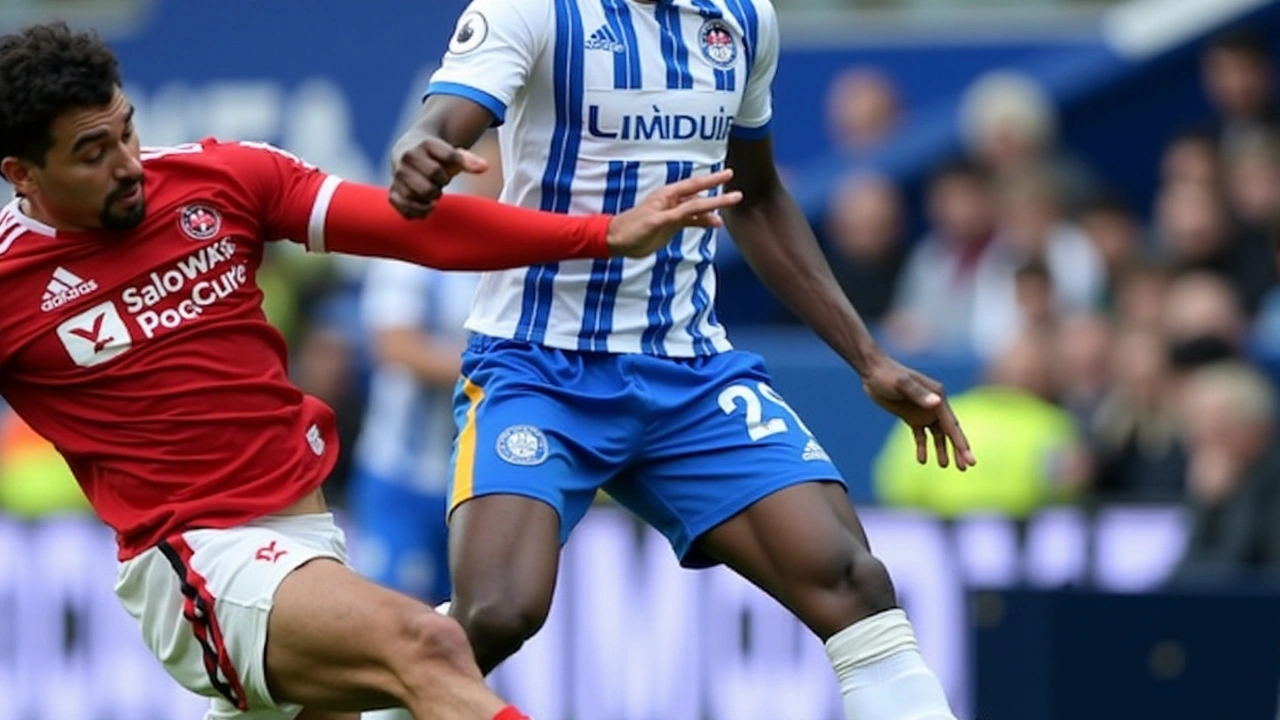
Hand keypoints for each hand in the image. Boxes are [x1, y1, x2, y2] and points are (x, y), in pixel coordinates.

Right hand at [389, 135, 488, 218]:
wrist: (408, 151)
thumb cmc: (436, 156)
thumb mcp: (453, 155)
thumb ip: (468, 160)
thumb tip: (485, 167)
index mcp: (425, 144)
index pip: (445, 166)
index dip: (448, 173)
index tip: (444, 172)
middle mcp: (407, 158)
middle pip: (431, 188)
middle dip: (438, 188)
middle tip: (437, 184)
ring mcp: (397, 175)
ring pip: (418, 198)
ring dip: (429, 201)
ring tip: (430, 193)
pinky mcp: (393, 190)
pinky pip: (404, 207)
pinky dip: (417, 212)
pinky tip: (425, 208)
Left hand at [606, 169, 742, 257]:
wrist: (619, 241)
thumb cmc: (633, 228)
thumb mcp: (658, 220)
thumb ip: (679, 214)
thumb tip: (699, 207)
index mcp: (667, 195)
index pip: (694, 185)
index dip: (712, 181)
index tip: (728, 176)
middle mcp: (672, 201)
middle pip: (699, 195)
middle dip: (717, 192)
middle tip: (735, 188)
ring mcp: (672, 213)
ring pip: (697, 209)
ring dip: (712, 209)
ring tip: (729, 208)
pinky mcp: (671, 225)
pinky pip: (692, 220)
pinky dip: (703, 221)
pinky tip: (714, 224)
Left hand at [862, 357, 975, 470]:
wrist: (872, 371)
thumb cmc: (888, 375)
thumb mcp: (902, 384)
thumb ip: (918, 393)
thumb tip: (937, 403)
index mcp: (938, 397)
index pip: (952, 425)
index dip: (961, 444)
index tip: (970, 459)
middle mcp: (934, 405)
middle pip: (949, 432)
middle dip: (958, 450)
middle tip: (965, 468)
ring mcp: (923, 412)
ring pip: (937, 435)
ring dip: (942, 450)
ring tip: (945, 466)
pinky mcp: (911, 416)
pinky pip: (920, 435)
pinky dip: (922, 447)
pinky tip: (922, 460)